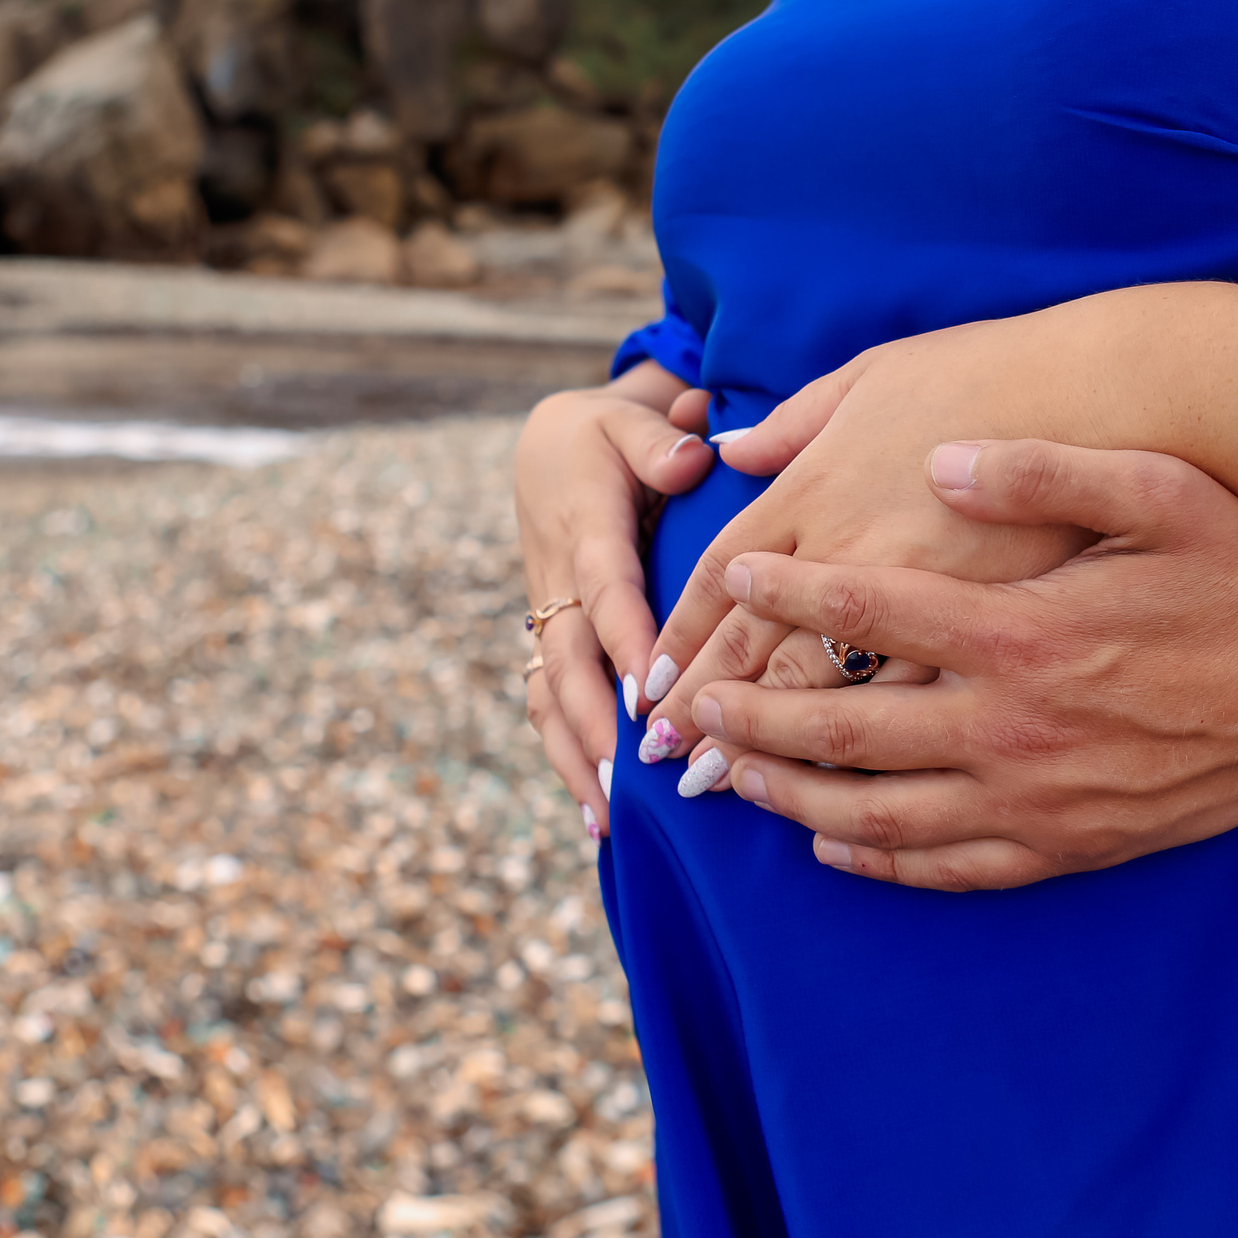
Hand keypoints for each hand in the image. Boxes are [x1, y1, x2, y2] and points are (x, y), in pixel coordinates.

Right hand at [512, 364, 716, 837]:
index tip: (649, 696)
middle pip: (569, 659)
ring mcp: (549, 619)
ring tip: (610, 816)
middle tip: (631, 775)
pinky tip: (596, 814)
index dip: (624, 643)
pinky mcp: (550, 642)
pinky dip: (567, 758)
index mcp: (585, 529)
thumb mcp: (627, 420)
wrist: (548, 449)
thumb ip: (656, 440)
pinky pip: (549, 705)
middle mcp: (559, 584)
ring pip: (551, 694)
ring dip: (577, 755)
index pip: (606, 591)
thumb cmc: (604, 436)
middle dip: (595, 721)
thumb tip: (689, 459)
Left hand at [682, 438, 1237, 888]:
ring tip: (730, 779)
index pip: (867, 608)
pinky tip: (833, 846)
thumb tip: (945, 452)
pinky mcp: (1069, 844)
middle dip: (752, 715)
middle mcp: (1014, 725)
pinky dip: (878, 859)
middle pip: (844, 728)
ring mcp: (1038, 798)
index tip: (730, 575)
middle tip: (689, 709)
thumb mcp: (1160, 493)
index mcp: (1021, 631)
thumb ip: (1047, 468)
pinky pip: (949, 865)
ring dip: (792, 796)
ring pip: (878, 811)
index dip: (785, 590)